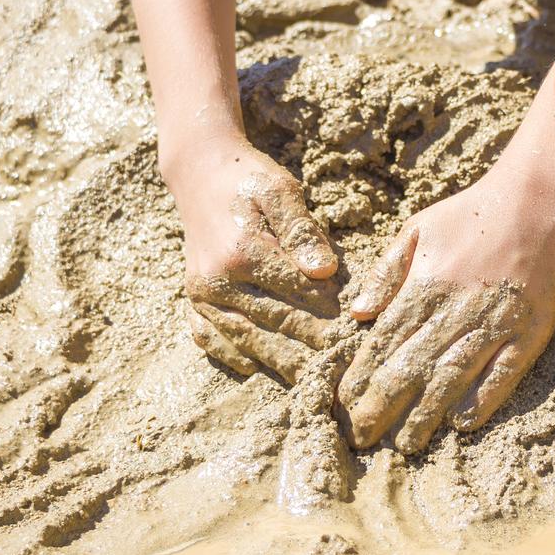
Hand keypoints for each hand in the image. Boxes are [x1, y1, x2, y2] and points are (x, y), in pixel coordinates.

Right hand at [165, 135, 339, 382]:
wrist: (198, 172)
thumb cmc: (248, 179)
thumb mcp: (279, 189)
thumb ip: (302, 230)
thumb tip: (325, 272)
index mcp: (243, 251)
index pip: (300, 294)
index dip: (332, 315)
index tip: (360, 334)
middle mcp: (217, 280)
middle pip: (277, 324)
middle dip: (314, 347)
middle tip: (347, 369)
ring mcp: (201, 295)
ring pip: (248, 340)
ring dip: (283, 363)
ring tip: (315, 382)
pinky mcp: (193, 301)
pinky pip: (212, 340)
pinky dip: (236, 357)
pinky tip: (261, 369)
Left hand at [335, 164, 554, 452]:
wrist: (538, 197)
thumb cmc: (473, 213)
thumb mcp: (417, 228)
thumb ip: (386, 272)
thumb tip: (358, 313)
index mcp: (425, 285)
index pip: (384, 341)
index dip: (362, 376)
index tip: (345, 405)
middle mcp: (456, 309)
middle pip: (410, 368)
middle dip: (382, 407)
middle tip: (363, 439)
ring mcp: (495, 322)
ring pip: (452, 377)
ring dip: (425, 415)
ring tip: (407, 444)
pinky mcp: (530, 330)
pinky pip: (504, 373)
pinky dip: (482, 400)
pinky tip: (462, 424)